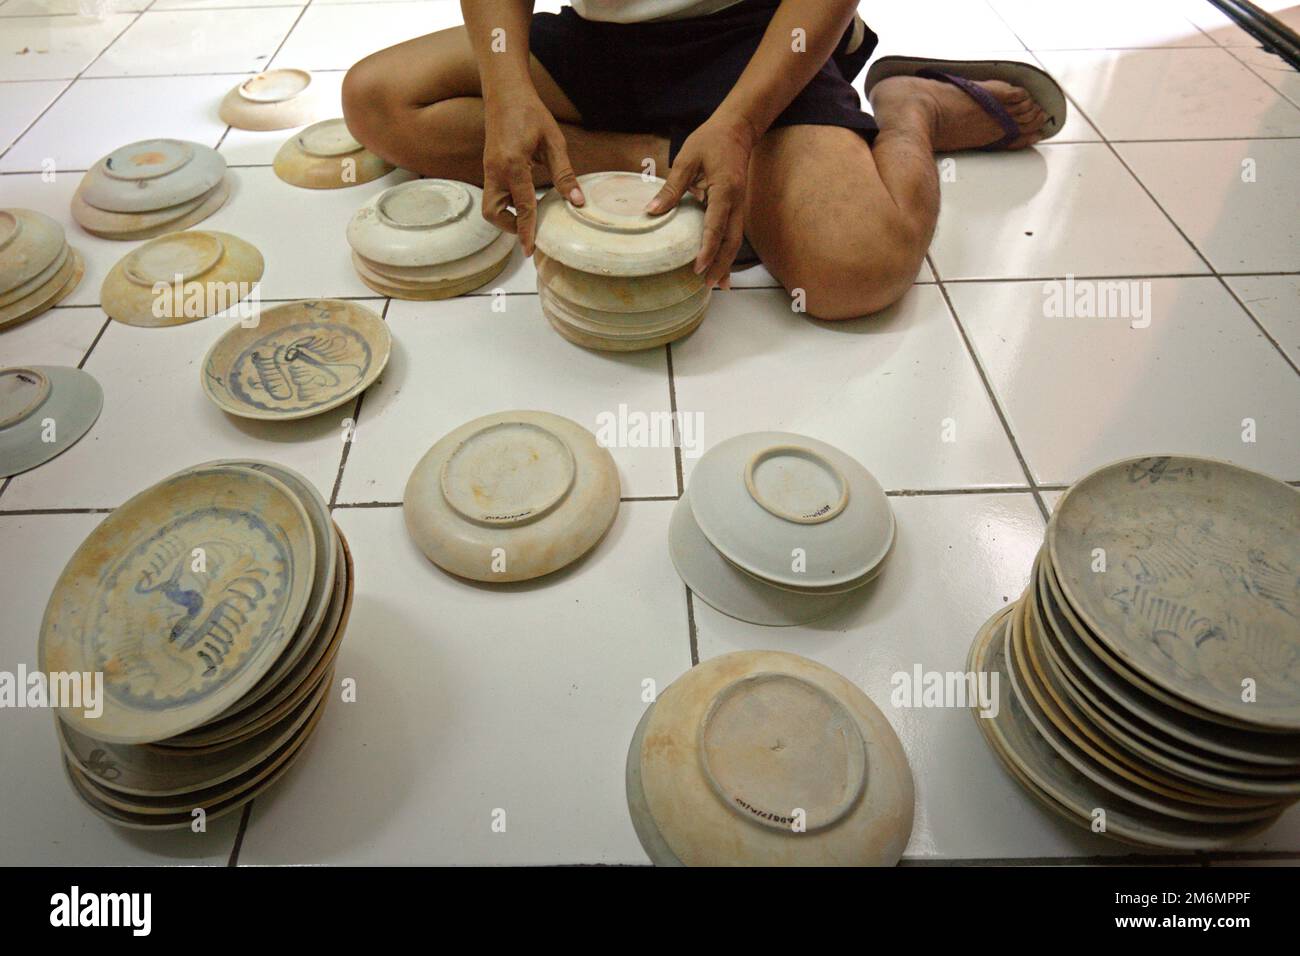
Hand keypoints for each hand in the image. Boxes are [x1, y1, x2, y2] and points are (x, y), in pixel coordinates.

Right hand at [481, 89, 583, 254]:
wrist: (506, 92)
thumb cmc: (531, 112)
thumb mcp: (554, 142)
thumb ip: (565, 174)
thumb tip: (578, 201)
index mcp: (512, 164)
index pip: (522, 206)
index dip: (528, 230)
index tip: (531, 250)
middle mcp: (495, 170)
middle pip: (494, 212)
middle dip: (511, 226)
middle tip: (533, 228)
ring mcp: (489, 169)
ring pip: (490, 207)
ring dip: (507, 217)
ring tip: (529, 216)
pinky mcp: (489, 168)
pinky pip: (494, 195)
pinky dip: (507, 204)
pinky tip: (525, 199)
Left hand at [646, 112, 756, 287]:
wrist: (737, 129)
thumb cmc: (710, 140)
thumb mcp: (687, 159)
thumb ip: (671, 188)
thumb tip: (651, 212)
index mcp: (724, 190)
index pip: (715, 225)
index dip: (707, 248)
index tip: (698, 267)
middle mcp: (736, 202)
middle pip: (731, 241)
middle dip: (721, 264)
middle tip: (708, 285)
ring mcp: (739, 206)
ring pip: (735, 241)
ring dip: (726, 263)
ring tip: (716, 284)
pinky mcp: (737, 207)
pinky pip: (734, 234)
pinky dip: (727, 252)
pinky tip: (721, 266)